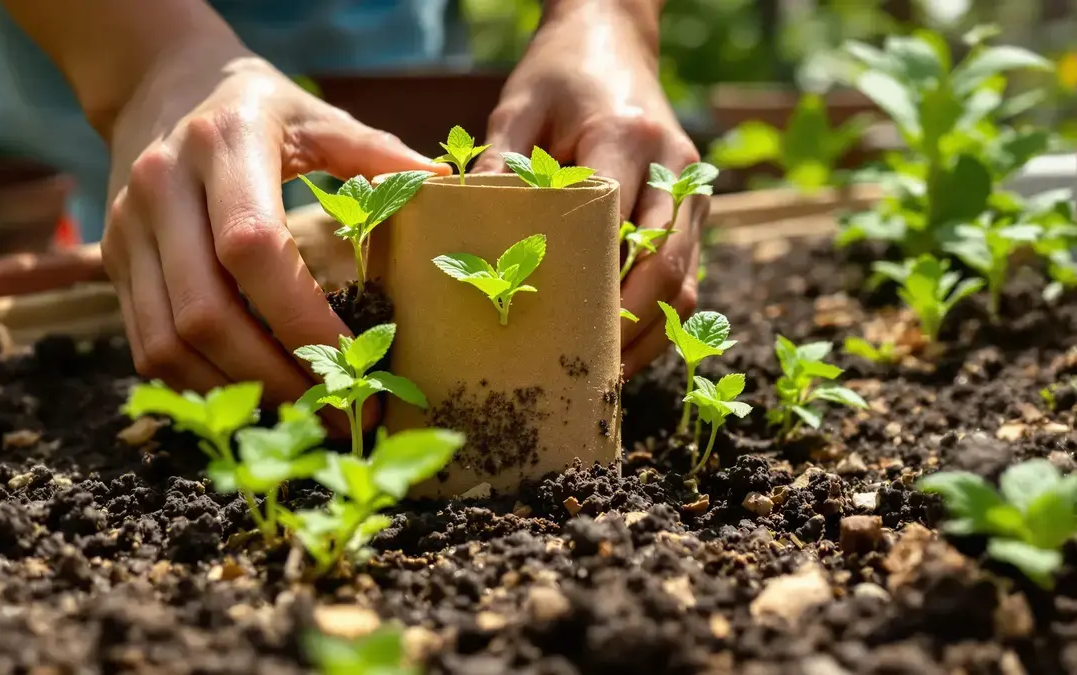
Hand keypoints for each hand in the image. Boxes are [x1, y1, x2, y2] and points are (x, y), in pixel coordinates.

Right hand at [101, 38, 445, 418]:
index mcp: (223, 147)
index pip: (252, 249)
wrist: (157, 83)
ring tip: (302, 416)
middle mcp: (161, 189)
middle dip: (274, 377)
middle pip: (205, 312)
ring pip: (168, 341)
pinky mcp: (113, 262)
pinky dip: (201, 382)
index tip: (356, 364)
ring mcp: (127, 231)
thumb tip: (448, 189)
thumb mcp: (315, 115)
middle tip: (337, 413)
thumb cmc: (254, 106)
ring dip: (237, 391)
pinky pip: (147, 345)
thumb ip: (376, 153)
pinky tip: (253, 394)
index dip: (302, 320)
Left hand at [472, 1, 706, 379]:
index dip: (592, 284)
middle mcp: (674, 166)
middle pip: (664, 263)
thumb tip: (466, 219)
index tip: (556, 330)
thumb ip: (499, 159)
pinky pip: (688, 272)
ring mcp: (692, 189)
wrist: (614, 37)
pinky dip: (660, 315)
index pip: (615, 223)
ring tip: (607, 375)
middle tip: (587, 372)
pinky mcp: (692, 206)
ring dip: (651, 330)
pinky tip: (624, 348)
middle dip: (629, 324)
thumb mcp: (519, 103)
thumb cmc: (560, 73)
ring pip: (686, 278)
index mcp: (627, 137)